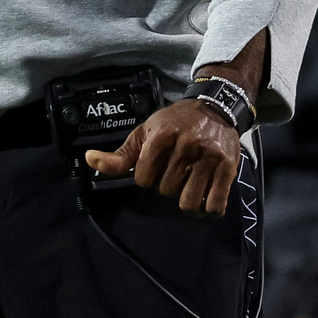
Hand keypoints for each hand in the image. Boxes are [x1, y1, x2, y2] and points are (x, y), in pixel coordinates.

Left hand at [85, 99, 240, 215]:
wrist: (216, 107)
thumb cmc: (175, 122)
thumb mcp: (145, 132)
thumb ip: (120, 154)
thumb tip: (90, 160)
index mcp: (162, 137)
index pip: (143, 179)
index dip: (147, 176)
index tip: (156, 165)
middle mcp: (186, 147)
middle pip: (165, 191)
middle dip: (167, 185)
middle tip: (176, 171)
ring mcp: (209, 159)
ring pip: (188, 203)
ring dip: (186, 201)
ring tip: (189, 186)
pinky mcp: (227, 169)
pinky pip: (214, 206)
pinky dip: (208, 210)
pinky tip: (205, 199)